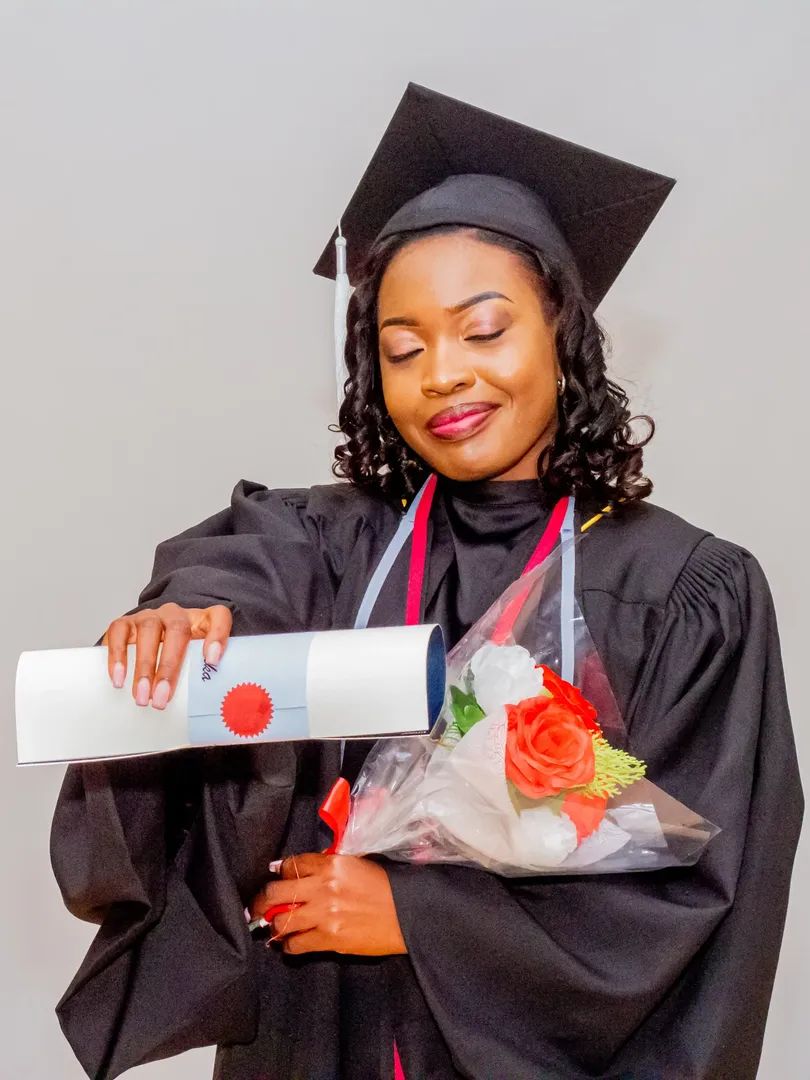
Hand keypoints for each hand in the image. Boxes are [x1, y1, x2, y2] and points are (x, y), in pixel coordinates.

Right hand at [102, 602, 232, 709]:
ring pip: (148, 630)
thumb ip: (202, 677)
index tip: (213, 661)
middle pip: (178, 629)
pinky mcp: (126, 622)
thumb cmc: (178, 658)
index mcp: (201, 622)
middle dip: (169, 666)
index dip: (218, 635)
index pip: (218, 617)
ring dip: (144, 666)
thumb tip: (207, 713)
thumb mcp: (194, 664)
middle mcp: (175, 614)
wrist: (151, 645)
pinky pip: (119, 631)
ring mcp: (150, 616)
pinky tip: (119, 678)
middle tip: (162, 699)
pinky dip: (118, 655)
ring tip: (142, 696)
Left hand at [250, 853, 406, 956]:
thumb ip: (330, 866)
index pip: (292, 864)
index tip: (276, 876)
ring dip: (273, 924)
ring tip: (272, 925)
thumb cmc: (386, 886)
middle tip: (256, 905)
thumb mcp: (358, 865)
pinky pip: (296, 944)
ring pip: (281, 921)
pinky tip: (289, 942)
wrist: (408, 915)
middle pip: (276, 893)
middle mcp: (323, 887)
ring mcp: (324, 915)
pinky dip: (289, 944)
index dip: (280, 871)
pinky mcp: (329, 939)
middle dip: (261, 900)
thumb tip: (305, 871)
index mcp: (332, 864)